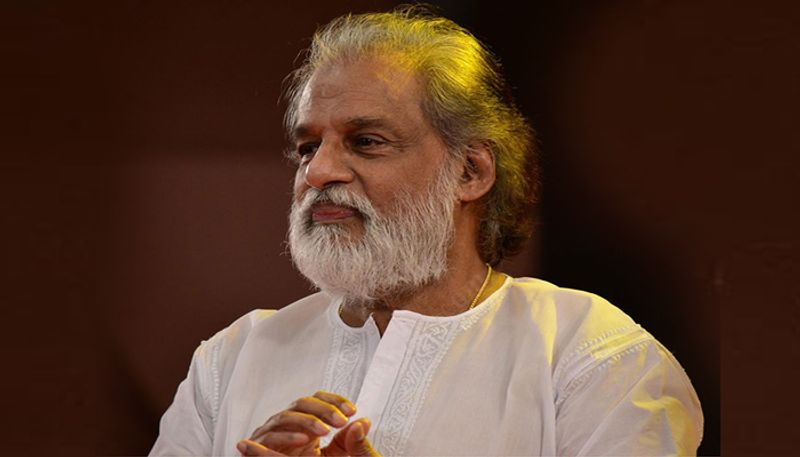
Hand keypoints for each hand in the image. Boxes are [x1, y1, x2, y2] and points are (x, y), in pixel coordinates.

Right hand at [236, 391, 379, 455]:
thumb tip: (364, 422)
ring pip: (286, 416)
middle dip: (323, 409)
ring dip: (306, 421)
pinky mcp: (259, 445)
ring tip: (325, 430)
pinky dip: (287, 437)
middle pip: (302, 402)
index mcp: (303, 420)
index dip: (334, 401)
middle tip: (342, 420)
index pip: (317, 399)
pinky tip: (304, 440)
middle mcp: (286, 422)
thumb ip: (346, 441)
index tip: (352, 410)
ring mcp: (270, 431)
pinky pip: (271, 437)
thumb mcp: (331, 456)